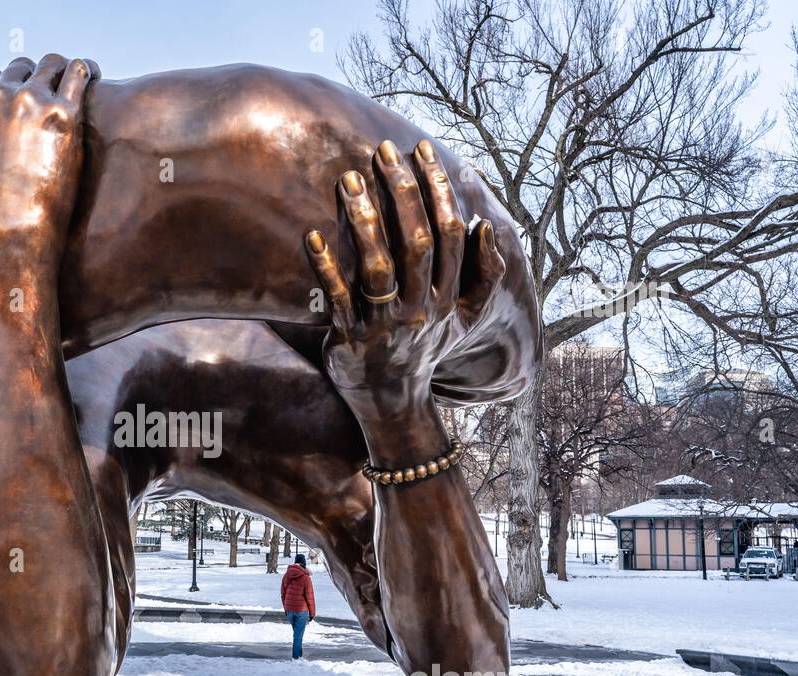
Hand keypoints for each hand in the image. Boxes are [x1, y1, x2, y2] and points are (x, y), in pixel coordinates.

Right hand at [0, 55, 98, 266]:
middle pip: (18, 69)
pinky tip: (90, 76)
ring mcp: (29, 102)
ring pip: (50, 65)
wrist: (6, 241)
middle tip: (46, 98)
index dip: (2, 88)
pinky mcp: (63, 116)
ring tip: (71, 83)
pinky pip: (79, 73)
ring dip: (58, 71)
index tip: (16, 104)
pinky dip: (84, 71)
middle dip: (31, 78)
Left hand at [304, 139, 505, 405]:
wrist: (393, 403)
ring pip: (378, 266)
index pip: (449, 233)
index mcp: (448, 298)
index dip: (438, 189)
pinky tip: (312, 235)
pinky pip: (338, 298)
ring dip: (364, 220)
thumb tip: (485, 226)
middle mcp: (420, 309)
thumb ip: (481, 275)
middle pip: (416, 241)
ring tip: (349, 180)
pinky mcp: (352, 339)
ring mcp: (386, 325)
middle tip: (383, 150)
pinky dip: (325, 266)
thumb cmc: (424, 348)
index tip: (422, 150)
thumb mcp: (462, 317)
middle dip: (402, 192)